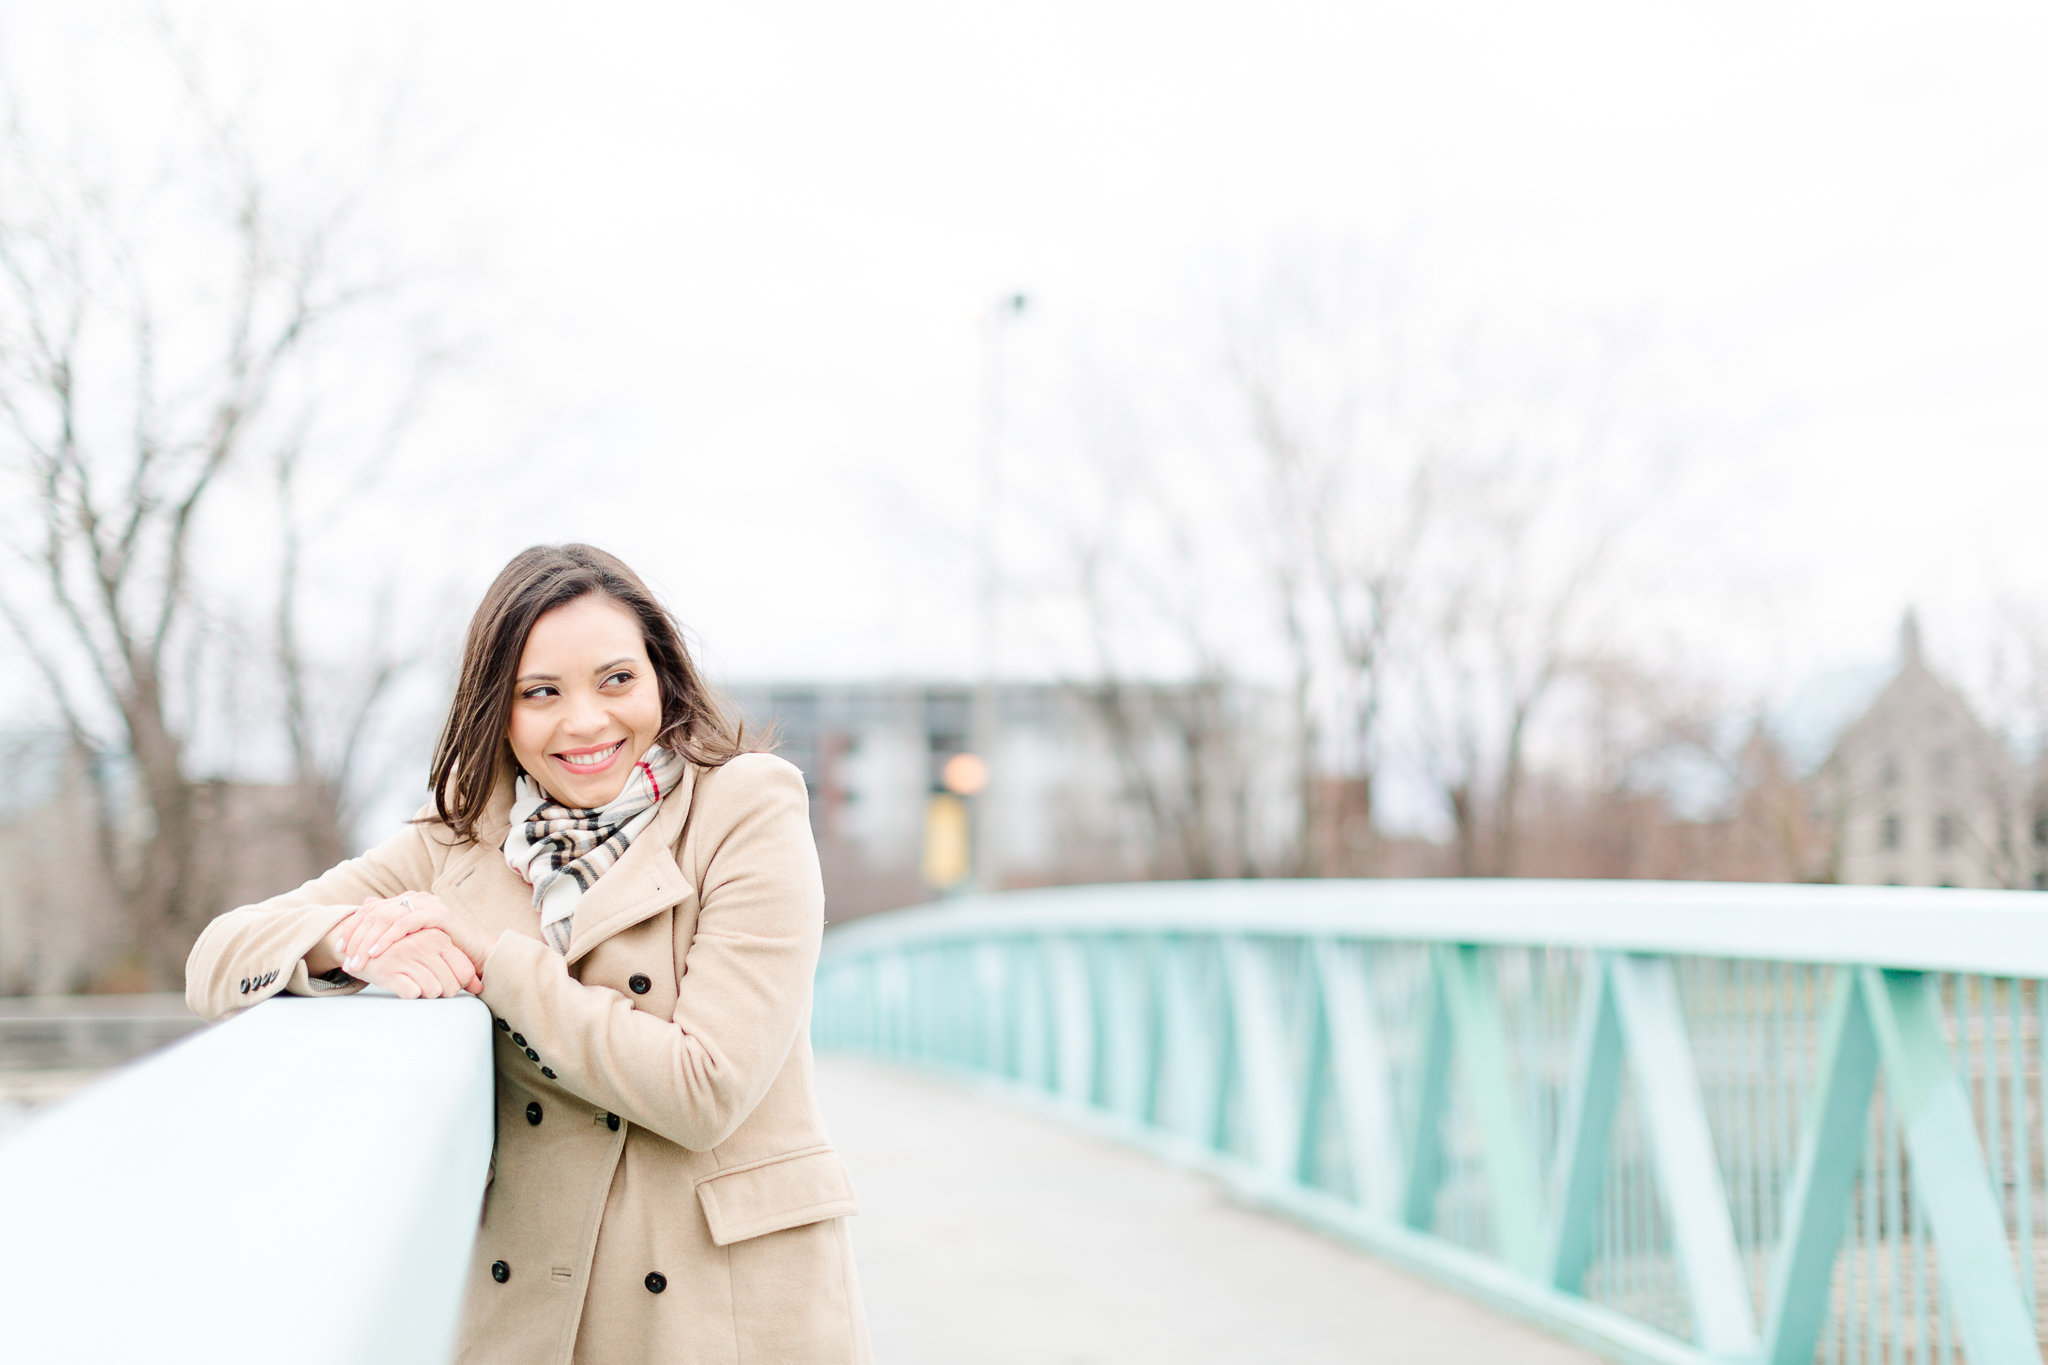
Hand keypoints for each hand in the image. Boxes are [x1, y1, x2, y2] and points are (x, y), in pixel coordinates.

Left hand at [334, 890, 492, 978]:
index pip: (370, 911)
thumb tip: (365, 905)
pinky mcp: (437, 914)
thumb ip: (391, 927)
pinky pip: (405, 924)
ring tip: (357, 961)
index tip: (339, 950)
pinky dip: (387, 939)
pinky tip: (376, 953)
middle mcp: (414, 898)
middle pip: (374, 913)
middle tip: (345, 960)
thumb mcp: (412, 942)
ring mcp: (426, 903)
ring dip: (367, 942)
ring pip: (385, 919)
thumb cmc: (444, 951)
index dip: (352, 928)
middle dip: (355, 938)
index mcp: (406, 901)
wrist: (478, 954)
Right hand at [348, 926, 479, 998]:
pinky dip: (409, 993)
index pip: (464, 972)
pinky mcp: (388, 970)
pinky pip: (412, 993)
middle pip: (450, 986)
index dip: (458, 984)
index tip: (446, 982)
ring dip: (425, 993)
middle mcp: (423, 944)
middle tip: (429, 986)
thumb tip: (479, 987)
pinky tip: (401, 983)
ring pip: (432, 991)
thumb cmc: (404, 952)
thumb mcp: (431, 952)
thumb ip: (456, 967)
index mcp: (438, 937)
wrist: (360, 947)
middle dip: (442, 992)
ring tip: (414, 982)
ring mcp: (405, 956)